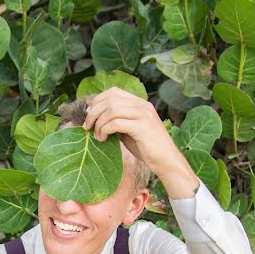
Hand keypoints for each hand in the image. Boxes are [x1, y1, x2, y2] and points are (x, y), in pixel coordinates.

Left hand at [83, 87, 197, 198]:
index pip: (114, 92)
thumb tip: (96, 119)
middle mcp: (142, 105)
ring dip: (99, 122)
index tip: (89, 114)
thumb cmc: (147, 149)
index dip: (98, 100)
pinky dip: (105, 130)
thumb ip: (117, 122)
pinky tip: (103, 139)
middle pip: (110, 99)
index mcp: (140, 103)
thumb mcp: (129, 131)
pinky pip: (116, 123)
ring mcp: (144, 115)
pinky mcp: (142, 127)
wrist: (167, 161)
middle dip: (94, 112)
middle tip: (87, 126)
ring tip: (96, 135)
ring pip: (112, 109)